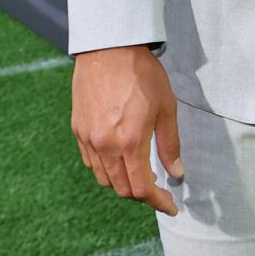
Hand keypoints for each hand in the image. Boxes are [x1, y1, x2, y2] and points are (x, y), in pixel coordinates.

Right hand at [71, 45, 181, 216]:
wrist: (108, 48)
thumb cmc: (142, 74)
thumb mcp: (166, 107)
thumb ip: (170, 144)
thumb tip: (177, 173)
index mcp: (130, 142)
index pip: (142, 189)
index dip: (158, 203)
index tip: (170, 207)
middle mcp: (105, 146)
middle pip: (122, 189)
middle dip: (142, 194)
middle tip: (158, 187)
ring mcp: (88, 139)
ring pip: (104, 179)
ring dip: (123, 182)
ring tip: (140, 171)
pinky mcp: (77, 130)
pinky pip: (91, 162)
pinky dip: (106, 168)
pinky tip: (119, 157)